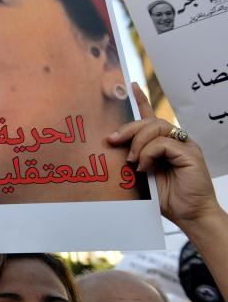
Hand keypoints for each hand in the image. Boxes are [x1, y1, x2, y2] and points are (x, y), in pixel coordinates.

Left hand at [107, 83, 218, 224]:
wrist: (190, 215)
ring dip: (138, 142)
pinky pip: (163, 143)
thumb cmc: (166, 198)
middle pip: (150, 121)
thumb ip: (132, 159)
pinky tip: (144, 166)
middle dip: (128, 128)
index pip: (152, 117)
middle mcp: (177, 141)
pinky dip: (149, 153)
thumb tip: (111, 146)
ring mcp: (185, 146)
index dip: (142, 101)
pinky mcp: (190, 154)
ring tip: (132, 161)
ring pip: (156, 127)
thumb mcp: (142, 175)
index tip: (130, 86)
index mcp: (165, 144)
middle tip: (112, 140)